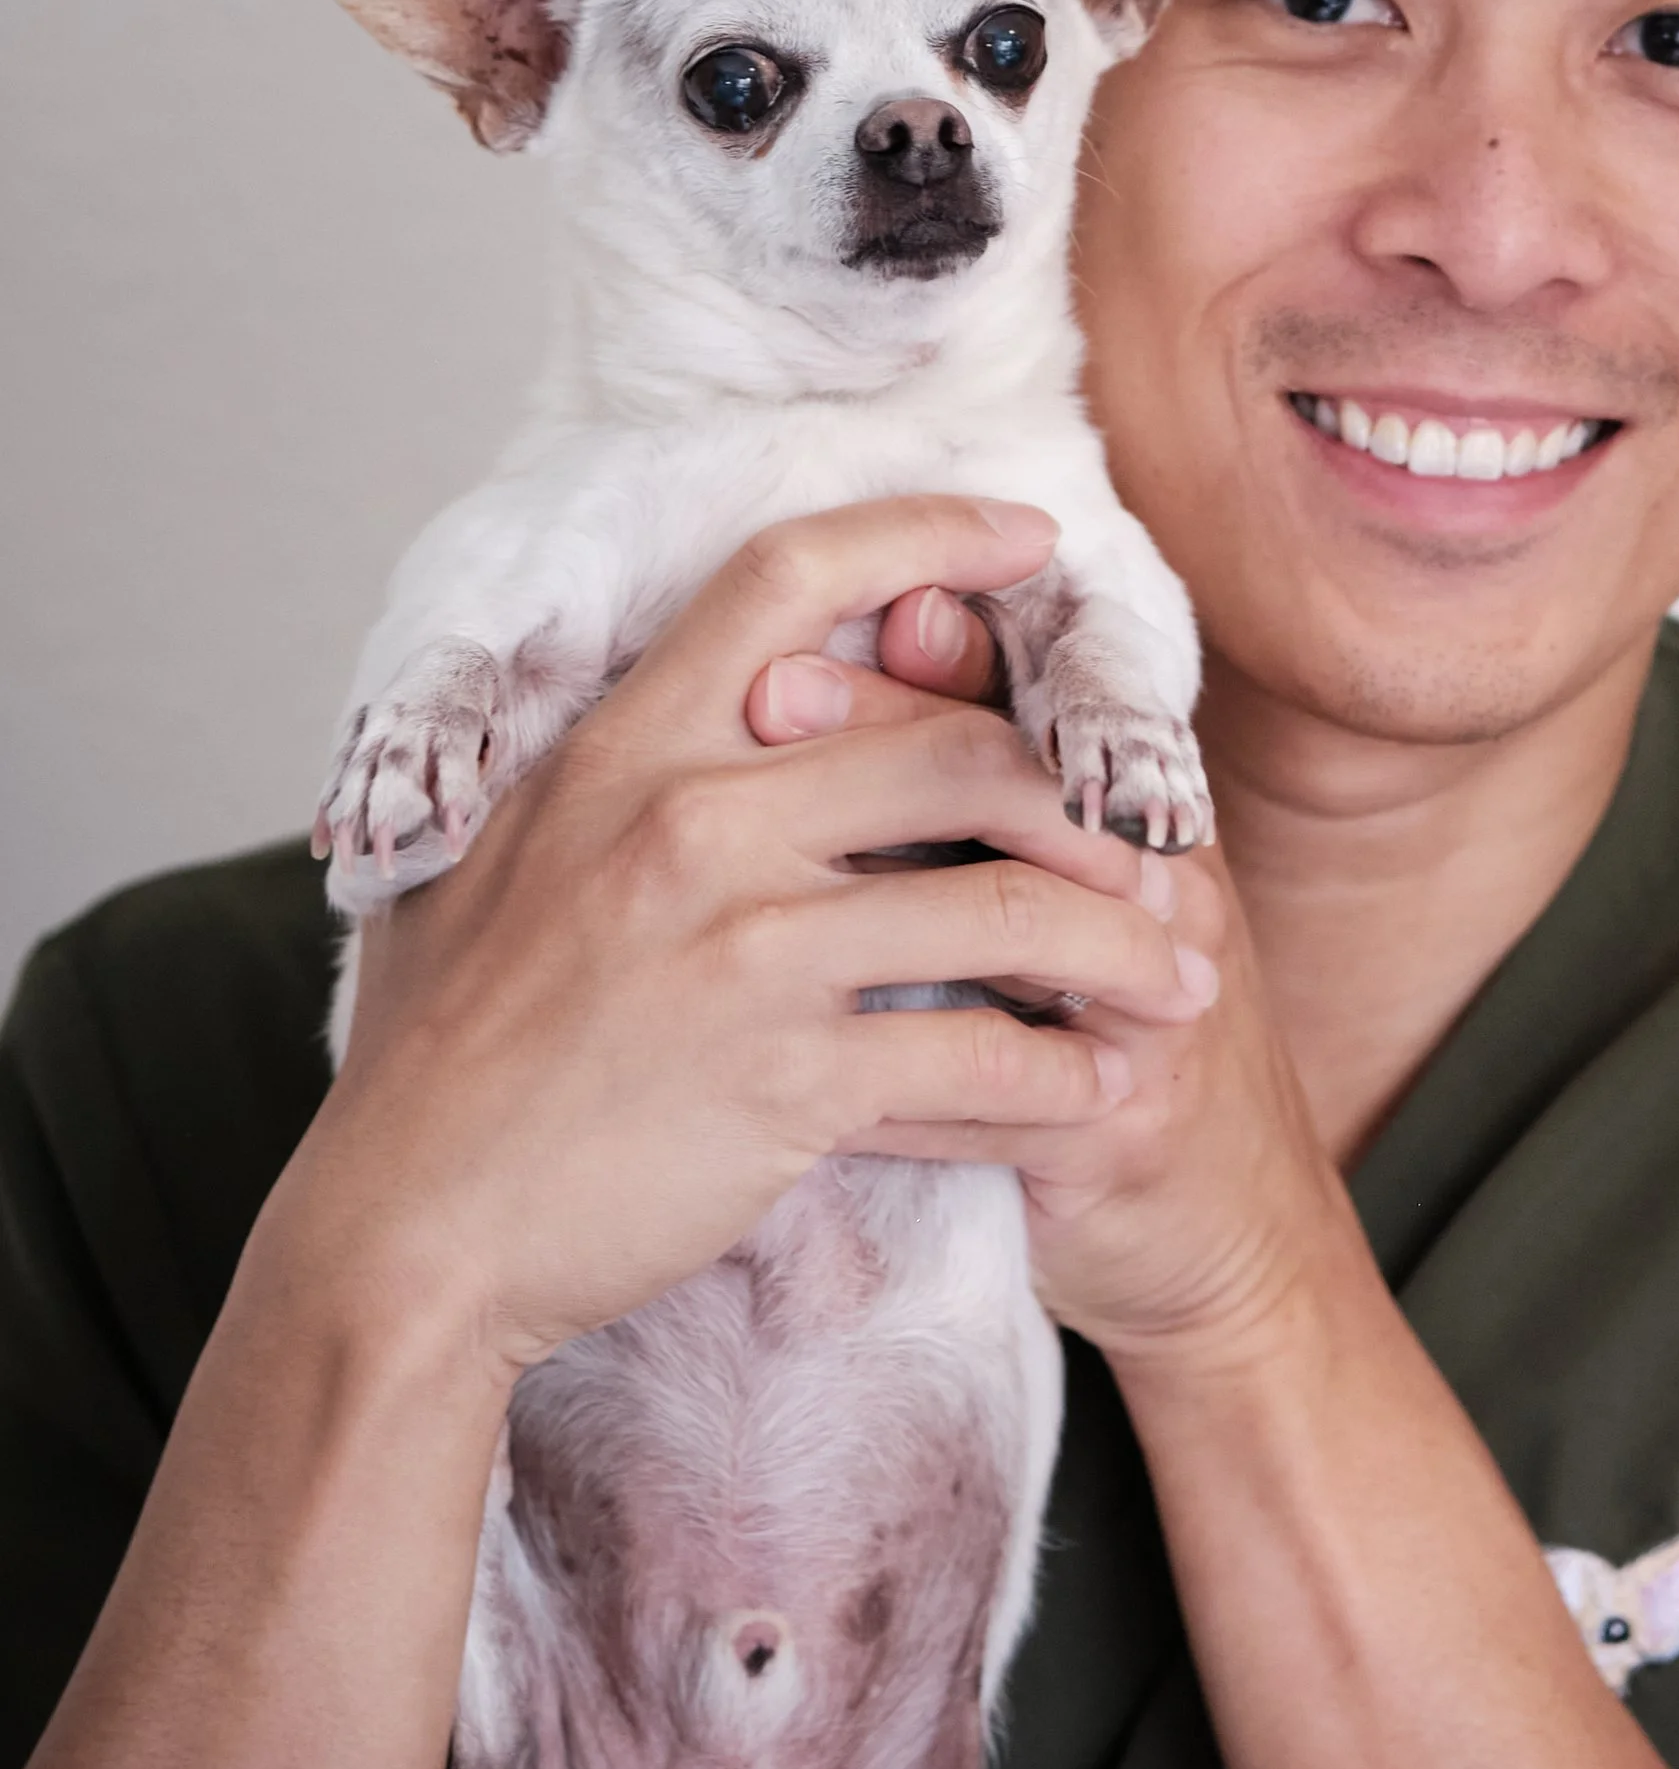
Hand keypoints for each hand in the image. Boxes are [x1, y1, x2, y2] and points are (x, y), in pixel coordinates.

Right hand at [264, 500, 1213, 1380]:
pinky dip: (1063, 1073)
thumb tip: (657, 717)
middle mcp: (693, 821)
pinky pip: (981, 1052)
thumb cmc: (442, 1060)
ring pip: (1006, 906)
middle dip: (1086, 801)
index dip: (927, 535)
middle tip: (1156, 847)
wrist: (409, 1233)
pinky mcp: (789, 1077)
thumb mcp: (491, 866)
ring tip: (1180, 980)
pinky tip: (1099, 1087)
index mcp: (622, 748)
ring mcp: (746, 948)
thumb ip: (590, 781)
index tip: (1028, 537)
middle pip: (957, 748)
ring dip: (1121, 947)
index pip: (789, 579)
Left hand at [753, 596, 1371, 1379]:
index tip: (778, 653)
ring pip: (1011, 935)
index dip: (911, 671)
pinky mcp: (1132, 1125)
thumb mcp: (1054, 907)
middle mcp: (1163, 889)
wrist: (1227, 1241)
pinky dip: (883, 1095)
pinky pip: (992, 1097)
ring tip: (755, 902)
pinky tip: (778, 1086)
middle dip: (882, 742)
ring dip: (876, 911)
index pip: (1025, 707)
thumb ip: (979, 780)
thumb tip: (898, 613)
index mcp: (1137, 817)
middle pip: (1024, 789)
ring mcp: (1156, 1007)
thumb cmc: (1100, 1050)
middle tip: (761, 705)